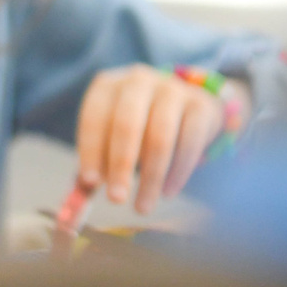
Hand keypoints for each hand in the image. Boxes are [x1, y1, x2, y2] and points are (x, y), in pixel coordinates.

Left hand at [73, 66, 235, 217]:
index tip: (90, 182)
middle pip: (127, 126)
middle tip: (116, 199)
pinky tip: (168, 192)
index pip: (94, 118)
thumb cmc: (139, 124)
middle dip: (120, 166)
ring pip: (160, 139)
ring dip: (151, 177)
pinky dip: (178, 172)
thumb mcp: (113, 133)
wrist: (188, 104)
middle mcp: (138, 81)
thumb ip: (99, 160)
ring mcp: (172, 89)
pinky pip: (189, 143)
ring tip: (143, 206)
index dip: (90, 151)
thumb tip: (86, 188)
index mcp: (107, 85)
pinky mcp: (200, 105)